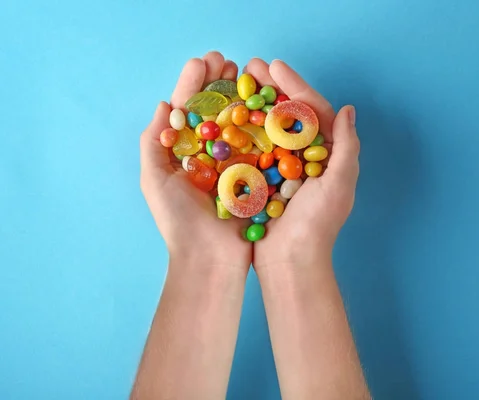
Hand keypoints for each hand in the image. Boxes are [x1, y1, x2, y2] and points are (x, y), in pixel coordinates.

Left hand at [140, 52, 250, 269]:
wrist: (210, 259)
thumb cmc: (178, 222)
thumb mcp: (154, 180)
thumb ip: (153, 142)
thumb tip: (164, 104)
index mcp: (183, 151)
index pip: (188, 109)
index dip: (194, 83)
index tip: (204, 61)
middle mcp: (209, 153)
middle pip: (215, 109)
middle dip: (221, 82)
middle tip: (229, 60)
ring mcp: (235, 162)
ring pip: (239, 121)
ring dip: (244, 95)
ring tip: (249, 73)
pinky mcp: (256, 174)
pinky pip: (261, 144)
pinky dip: (264, 122)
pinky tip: (269, 102)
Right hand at [248, 59, 360, 268]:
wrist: (290, 262)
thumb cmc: (318, 226)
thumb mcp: (338, 185)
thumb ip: (345, 147)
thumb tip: (348, 108)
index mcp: (327, 155)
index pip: (313, 111)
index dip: (295, 86)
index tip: (275, 66)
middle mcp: (305, 157)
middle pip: (288, 114)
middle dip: (270, 88)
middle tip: (249, 66)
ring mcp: (282, 167)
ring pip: (268, 128)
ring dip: (254, 103)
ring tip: (235, 82)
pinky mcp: (263, 180)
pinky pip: (253, 149)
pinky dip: (242, 131)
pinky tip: (227, 114)